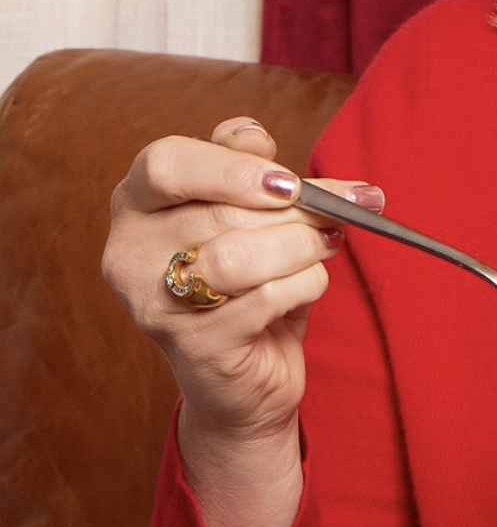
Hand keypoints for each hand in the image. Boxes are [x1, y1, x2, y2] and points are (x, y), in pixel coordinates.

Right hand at [102, 117, 381, 526]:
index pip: (166, 163)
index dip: (232, 168)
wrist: (246, 384)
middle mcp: (130, 251)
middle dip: (295, 211)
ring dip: (299, 247)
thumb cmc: (249, 288)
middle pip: (219, 212)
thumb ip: (259, 174)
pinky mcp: (194, 344)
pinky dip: (303, 285)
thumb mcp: (255, 219)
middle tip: (336, 213)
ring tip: (323, 247)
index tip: (288, 180)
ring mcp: (155, 302)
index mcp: (137, 204)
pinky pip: (265, 298)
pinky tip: (308, 285)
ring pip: (239, 255)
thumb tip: (271, 142)